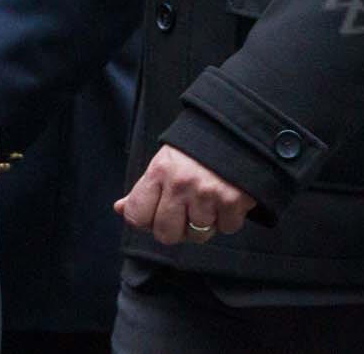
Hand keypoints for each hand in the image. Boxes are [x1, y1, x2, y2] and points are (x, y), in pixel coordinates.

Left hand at [114, 144, 255, 245]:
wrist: (242, 128)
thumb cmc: (200, 147)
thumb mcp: (166, 161)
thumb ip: (144, 188)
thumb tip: (120, 208)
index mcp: (159, 171)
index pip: (137, 217)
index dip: (148, 220)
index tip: (161, 210)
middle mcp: (181, 184)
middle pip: (166, 235)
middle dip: (179, 228)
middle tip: (190, 210)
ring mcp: (207, 193)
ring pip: (199, 235)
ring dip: (207, 222)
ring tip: (213, 200)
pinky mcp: (234, 200)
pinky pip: (227, 227)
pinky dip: (230, 217)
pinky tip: (230, 198)